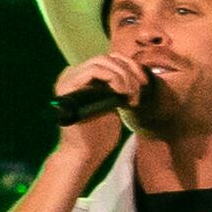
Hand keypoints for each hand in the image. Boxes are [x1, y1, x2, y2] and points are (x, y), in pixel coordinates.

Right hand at [48, 52, 141, 167]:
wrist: (86, 154)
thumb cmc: (100, 135)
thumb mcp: (112, 105)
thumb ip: (116, 87)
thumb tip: (133, 73)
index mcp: (83, 78)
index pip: (109, 59)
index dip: (130, 66)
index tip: (144, 83)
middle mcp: (73, 74)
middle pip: (107, 57)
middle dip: (129, 71)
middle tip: (139, 91)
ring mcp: (68, 78)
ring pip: (102, 61)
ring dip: (122, 76)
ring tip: (130, 95)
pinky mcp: (67, 86)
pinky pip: (94, 70)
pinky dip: (112, 77)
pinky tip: (121, 92)